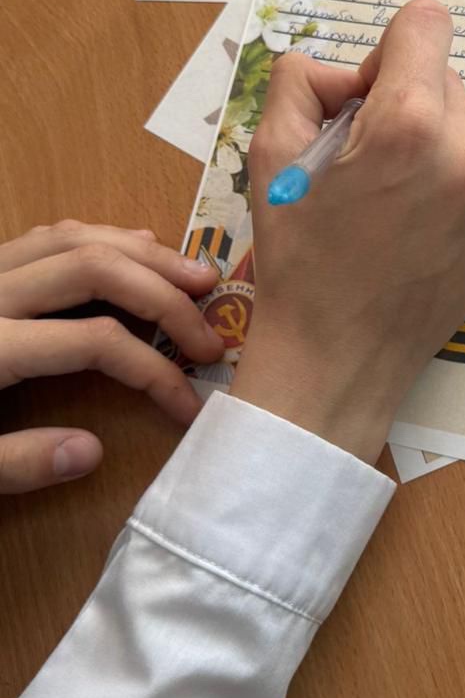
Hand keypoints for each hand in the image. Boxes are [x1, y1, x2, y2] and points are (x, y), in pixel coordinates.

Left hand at [0, 222, 223, 493]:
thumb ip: (11, 463)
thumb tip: (93, 450)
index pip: (96, 343)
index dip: (155, 372)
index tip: (190, 407)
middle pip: (96, 269)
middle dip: (165, 296)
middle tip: (212, 332)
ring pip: (76, 237)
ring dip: (143, 254)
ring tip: (197, 276)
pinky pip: (48, 235)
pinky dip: (101, 238)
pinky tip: (133, 248)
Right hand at [232, 0, 464, 463]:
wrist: (338, 361)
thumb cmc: (298, 260)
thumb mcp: (269, 155)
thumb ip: (302, 81)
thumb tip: (346, 73)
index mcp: (409, 124)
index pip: (426, 22)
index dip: (385, 50)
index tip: (362, 99)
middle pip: (444, 78)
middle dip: (402, 101)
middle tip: (361, 162)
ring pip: (463, 128)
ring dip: (428, 144)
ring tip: (386, 204)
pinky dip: (450, 185)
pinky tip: (413, 230)